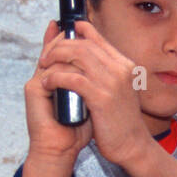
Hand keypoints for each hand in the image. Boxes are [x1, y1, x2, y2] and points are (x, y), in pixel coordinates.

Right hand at [24, 21, 91, 165]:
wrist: (60, 150)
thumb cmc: (78, 131)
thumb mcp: (92, 103)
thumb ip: (94, 86)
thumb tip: (112, 70)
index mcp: (57, 80)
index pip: (61, 52)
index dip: (69, 38)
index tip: (83, 25)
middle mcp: (44, 78)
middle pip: (54, 48)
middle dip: (69, 36)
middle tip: (80, 25)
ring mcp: (37, 82)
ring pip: (52, 55)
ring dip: (66, 46)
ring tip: (76, 34)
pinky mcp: (34, 90)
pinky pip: (49, 69)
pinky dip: (63, 63)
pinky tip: (74, 57)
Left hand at [37, 19, 151, 168]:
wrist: (132, 145)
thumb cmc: (122, 121)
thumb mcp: (119, 90)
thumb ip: (106, 72)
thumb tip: (85, 56)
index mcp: (125, 65)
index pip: (96, 38)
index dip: (77, 31)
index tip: (63, 34)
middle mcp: (120, 69)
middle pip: (83, 44)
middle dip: (59, 46)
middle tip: (46, 56)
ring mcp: (112, 82)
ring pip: (77, 56)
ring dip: (55, 58)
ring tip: (44, 67)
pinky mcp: (101, 97)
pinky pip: (72, 78)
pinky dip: (55, 77)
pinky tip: (48, 83)